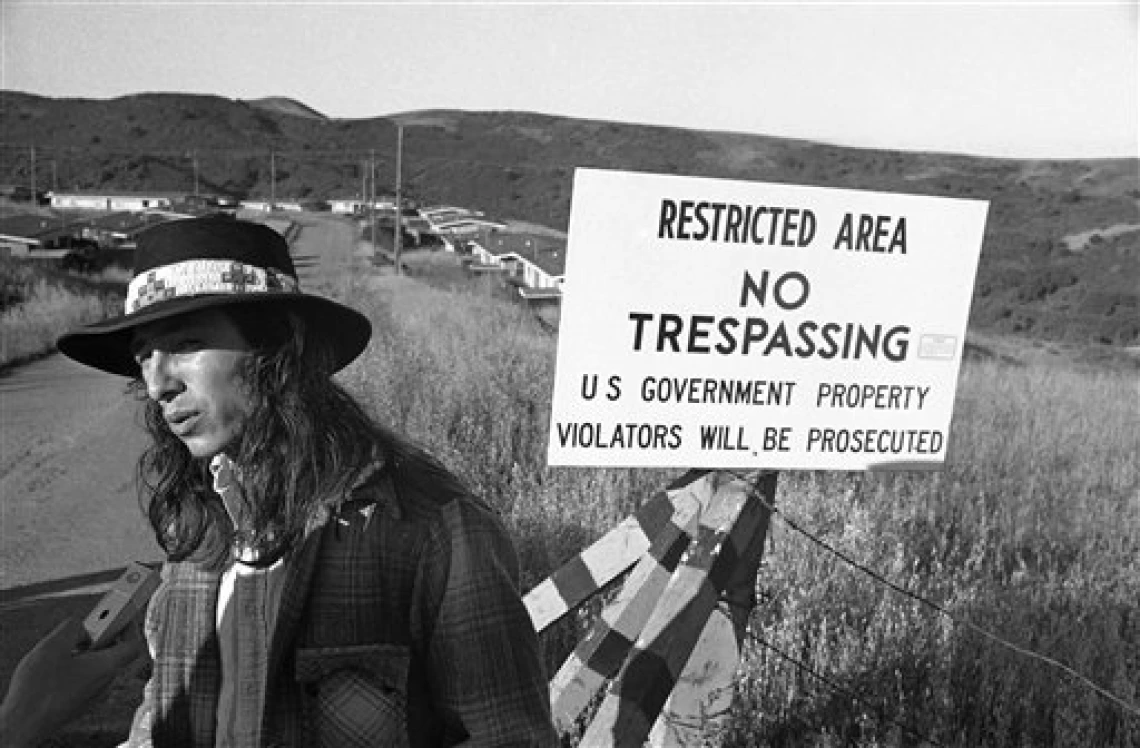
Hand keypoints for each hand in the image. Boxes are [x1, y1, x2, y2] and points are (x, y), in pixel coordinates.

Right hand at [0, 617, 145, 747]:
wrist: (22, 725)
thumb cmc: (38, 688)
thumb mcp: (52, 645)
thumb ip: (72, 627)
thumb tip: (81, 625)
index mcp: (106, 667)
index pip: (132, 644)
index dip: (129, 626)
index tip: (121, 614)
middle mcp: (105, 683)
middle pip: (114, 653)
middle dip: (102, 636)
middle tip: (87, 627)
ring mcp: (93, 696)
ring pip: (98, 667)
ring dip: (87, 652)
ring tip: (66, 647)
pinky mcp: (80, 703)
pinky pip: (86, 679)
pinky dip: (78, 667)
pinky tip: (58, 666)